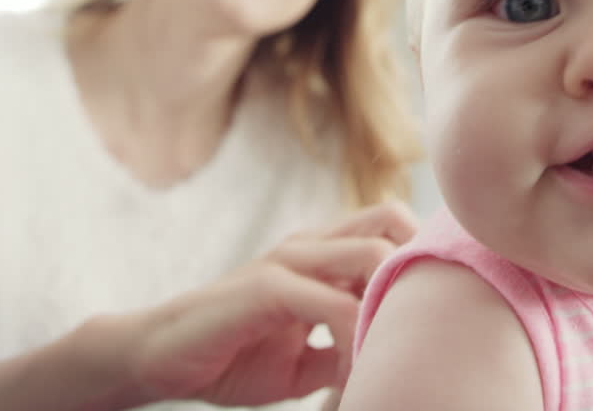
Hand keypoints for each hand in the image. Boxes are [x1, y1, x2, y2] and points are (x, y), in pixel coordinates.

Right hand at [120, 201, 417, 406]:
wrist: (160, 359)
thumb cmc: (234, 355)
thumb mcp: (306, 359)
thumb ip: (346, 350)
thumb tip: (390, 365)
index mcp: (323, 253)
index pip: (393, 228)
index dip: (421, 260)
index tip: (432, 313)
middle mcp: (311, 245)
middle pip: (392, 222)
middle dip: (417, 271)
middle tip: (419, 329)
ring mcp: (288, 260)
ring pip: (370, 254)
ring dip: (390, 306)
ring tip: (388, 353)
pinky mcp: (266, 286)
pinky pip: (332, 304)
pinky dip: (354, 337)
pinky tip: (351, 370)